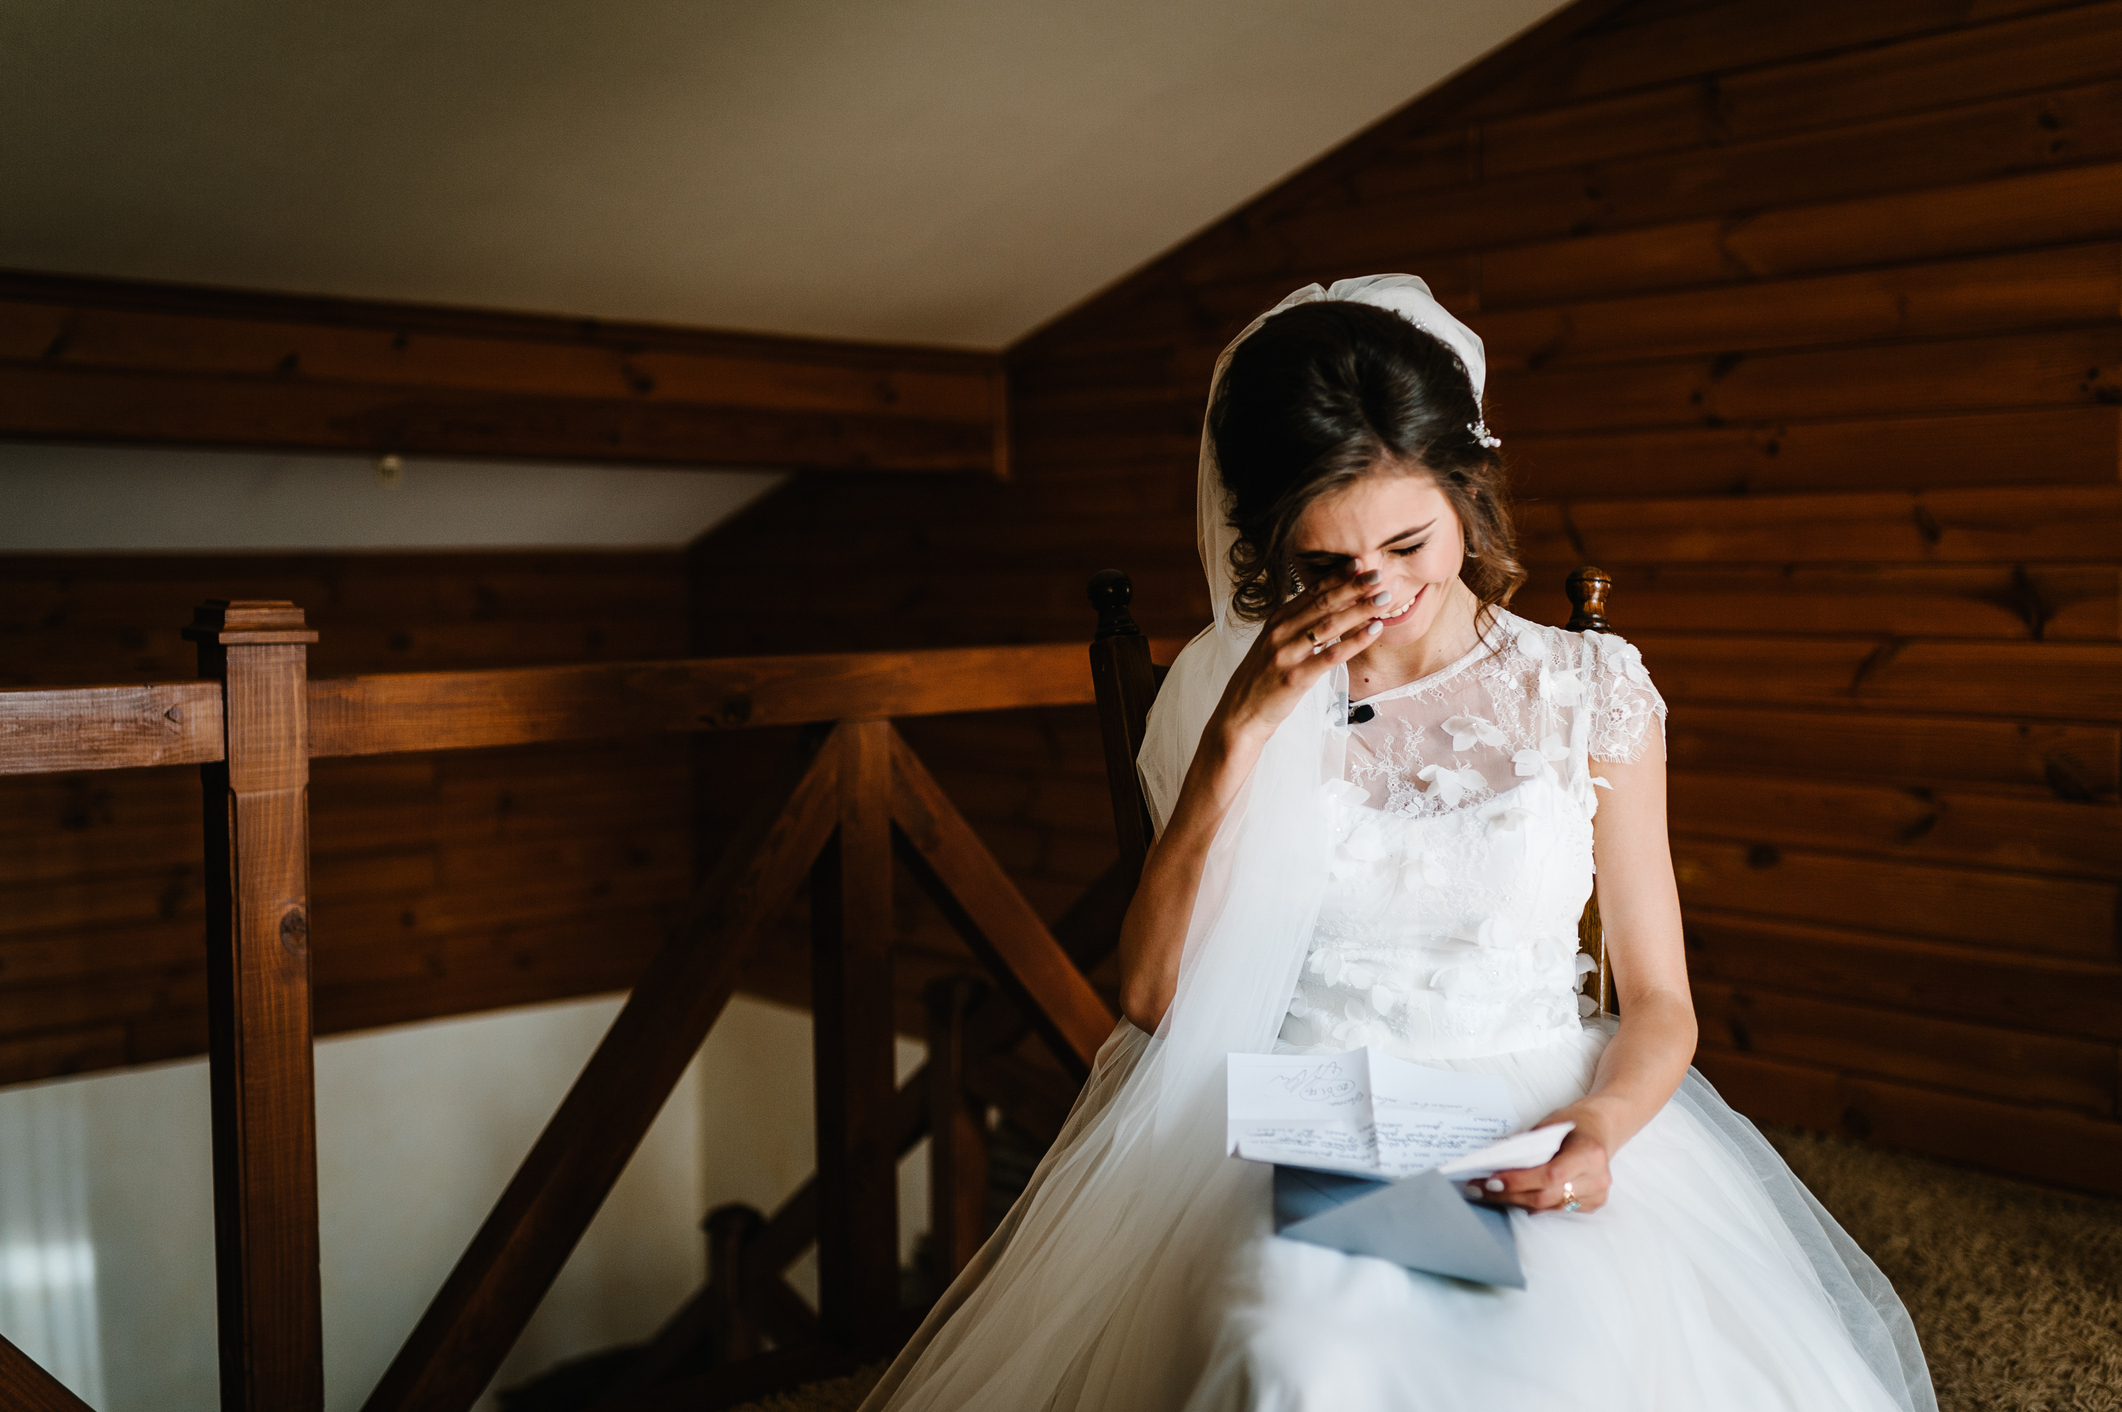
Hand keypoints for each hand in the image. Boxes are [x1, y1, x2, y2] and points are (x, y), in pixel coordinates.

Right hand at [1213, 568, 1391, 742]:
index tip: (1359, 563)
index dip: (1337, 576)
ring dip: (1360, 609)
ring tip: (1384, 598)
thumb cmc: (1262, 680)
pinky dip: (1354, 641)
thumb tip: (1327, 607)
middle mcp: (1280, 633)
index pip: (1311, 593)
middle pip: (1323, 603)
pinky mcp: (1295, 678)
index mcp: (1276, 621)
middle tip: (1379, 574)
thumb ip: (1296, 625)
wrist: (1240, 713)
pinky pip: (1331, 656)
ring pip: (1329, 625)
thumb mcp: (1274, 645)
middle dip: (1353, 587)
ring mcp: (1287, 654)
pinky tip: (1374, 631)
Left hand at [1468, 1108, 1611, 1214]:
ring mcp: (1596, 1194)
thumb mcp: (1549, 1126)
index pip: (1549, 1175)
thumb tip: (1495, 1163)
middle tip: (1479, 1188)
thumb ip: (1528, 1147)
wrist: (1601, 1129)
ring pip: (1548, 1207)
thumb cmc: (1573, 1124)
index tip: (1491, 1180)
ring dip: (1516, 1201)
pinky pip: (1556, 1210)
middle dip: (1509, 1194)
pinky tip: (1514, 1196)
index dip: (1518, 1181)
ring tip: (1490, 1192)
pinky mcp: (1592, 1204)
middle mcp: (1596, 1177)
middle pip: (1545, 1196)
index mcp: (1588, 1153)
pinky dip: (1533, 1204)